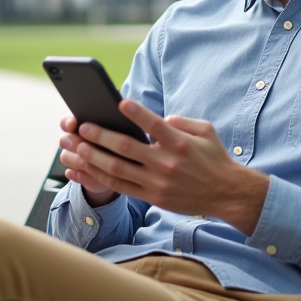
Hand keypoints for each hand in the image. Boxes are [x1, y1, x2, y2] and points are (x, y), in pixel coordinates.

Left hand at [57, 100, 270, 234]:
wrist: (226, 194)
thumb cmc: (213, 158)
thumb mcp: (205, 131)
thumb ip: (180, 121)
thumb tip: (158, 118)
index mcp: (179, 143)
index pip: (155, 125)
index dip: (137, 114)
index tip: (120, 103)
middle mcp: (166, 164)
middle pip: (126, 148)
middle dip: (99, 136)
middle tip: (80, 126)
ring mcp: (157, 183)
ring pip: (116, 169)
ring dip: (91, 157)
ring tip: (73, 146)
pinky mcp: (151, 197)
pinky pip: (118, 186)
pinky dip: (97, 177)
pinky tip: (81, 169)